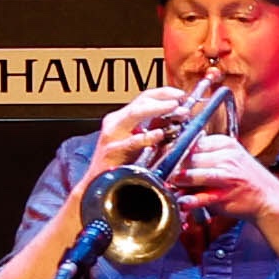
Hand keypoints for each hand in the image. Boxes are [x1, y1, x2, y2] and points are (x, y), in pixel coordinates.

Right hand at [88, 84, 208, 172]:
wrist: (98, 185)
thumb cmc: (121, 164)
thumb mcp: (140, 142)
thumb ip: (155, 128)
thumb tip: (179, 115)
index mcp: (121, 119)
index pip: (143, 98)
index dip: (163, 93)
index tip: (180, 94)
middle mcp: (115, 123)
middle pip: (140, 102)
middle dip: (162, 98)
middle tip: (180, 99)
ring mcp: (113, 136)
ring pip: (133, 114)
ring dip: (156, 109)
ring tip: (174, 108)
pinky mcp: (113, 152)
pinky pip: (131, 142)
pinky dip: (146, 137)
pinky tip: (159, 134)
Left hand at [164, 130, 272, 230]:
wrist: (268, 198)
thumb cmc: (245, 179)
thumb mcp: (228, 158)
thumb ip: (205, 155)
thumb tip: (175, 158)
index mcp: (225, 143)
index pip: (191, 142)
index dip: (175, 151)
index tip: (165, 158)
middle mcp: (226, 156)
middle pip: (188, 157)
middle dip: (174, 167)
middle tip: (164, 174)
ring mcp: (226, 174)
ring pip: (191, 173)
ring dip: (178, 181)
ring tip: (171, 186)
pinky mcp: (225, 193)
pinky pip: (200, 195)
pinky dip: (189, 200)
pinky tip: (184, 201)